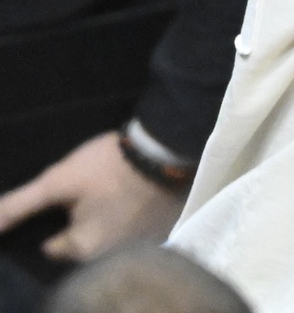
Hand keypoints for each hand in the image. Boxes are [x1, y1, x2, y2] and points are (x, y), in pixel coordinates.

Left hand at [0, 132, 182, 260]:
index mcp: (85, 248)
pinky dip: (131, 221)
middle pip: (84, 246)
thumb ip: (19, 206)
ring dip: (108, 225)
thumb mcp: (57, 180)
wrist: (164, 147)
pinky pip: (135, 232)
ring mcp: (142, 244)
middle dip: (83, 227)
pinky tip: (132, 200)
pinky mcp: (163, 230)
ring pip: (110, 240)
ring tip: (110, 197)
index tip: (67, 201)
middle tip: (89, 197)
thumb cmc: (106, 166)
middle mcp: (113, 255)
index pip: (54, 247)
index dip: (55, 224)